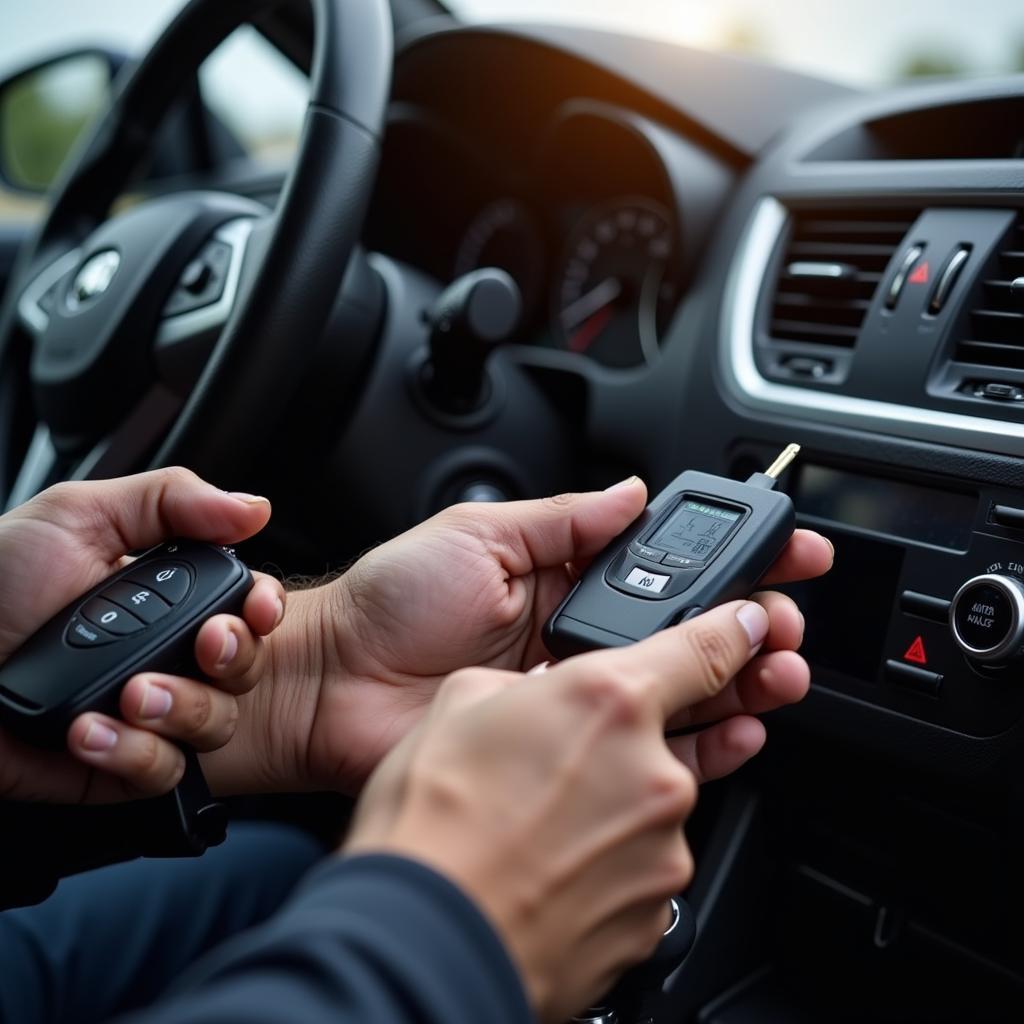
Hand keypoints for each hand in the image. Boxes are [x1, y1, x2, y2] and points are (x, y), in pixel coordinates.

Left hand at [0, 468, 285, 803]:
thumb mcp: (80, 515)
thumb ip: (173, 500)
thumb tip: (254, 508)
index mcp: (170, 598)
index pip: (246, 608)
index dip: (264, 609)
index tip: (257, 606)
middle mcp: (168, 656)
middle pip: (245, 670)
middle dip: (235, 659)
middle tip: (204, 645)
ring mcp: (146, 714)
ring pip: (216, 726)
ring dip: (182, 709)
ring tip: (129, 694)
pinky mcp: (116, 766)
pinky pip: (162, 772)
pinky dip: (134, 753)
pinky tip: (87, 730)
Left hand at [209, 479, 830, 794]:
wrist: (327, 684)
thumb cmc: (387, 603)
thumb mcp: (479, 533)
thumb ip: (563, 520)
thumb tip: (631, 492)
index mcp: (561, 580)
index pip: (665, 568)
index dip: (728, 561)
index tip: (782, 552)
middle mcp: (576, 639)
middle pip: (686, 634)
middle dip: (750, 624)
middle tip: (788, 620)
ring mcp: (572, 697)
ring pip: (678, 691)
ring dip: (740, 679)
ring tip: (780, 669)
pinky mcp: (560, 750)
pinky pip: (643, 748)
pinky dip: (698, 741)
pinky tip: (735, 726)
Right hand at [345, 599, 780, 1021]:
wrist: (423, 938)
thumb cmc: (433, 822)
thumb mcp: (460, 703)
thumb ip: (523, 684)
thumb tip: (536, 692)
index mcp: (610, 702)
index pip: (705, 648)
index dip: (735, 630)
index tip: (755, 625)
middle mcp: (654, 773)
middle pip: (663, 742)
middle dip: (616, 749)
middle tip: (550, 772)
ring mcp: (661, 849)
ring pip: (646, 811)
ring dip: (605, 811)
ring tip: (532, 830)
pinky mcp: (655, 915)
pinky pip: (639, 871)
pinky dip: (603, 866)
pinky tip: (546, 869)